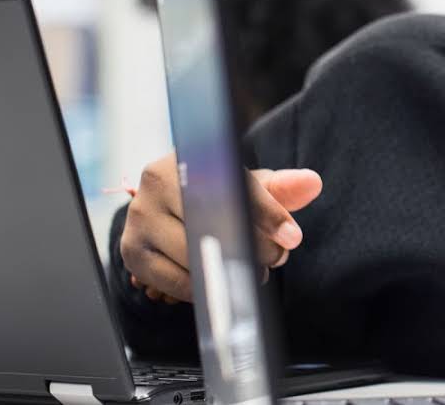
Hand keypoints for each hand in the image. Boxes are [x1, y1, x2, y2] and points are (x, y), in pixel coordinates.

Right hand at [119, 154, 322, 303]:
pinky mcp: (132, 253)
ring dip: (228, 271)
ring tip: (252, 271)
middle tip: (275, 259)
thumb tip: (312, 183)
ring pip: (192, 254)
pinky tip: (219, 282)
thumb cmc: (217, 196)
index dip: (266, 214)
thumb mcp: (249, 187)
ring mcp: (139, 220)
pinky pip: (172, 280)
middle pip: (211, 222)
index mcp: (185, 158)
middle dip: (253, 248)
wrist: (174, 211)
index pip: (231, 186)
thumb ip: (282, 187)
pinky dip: (202, 287)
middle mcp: (154, 184)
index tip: (292, 237)